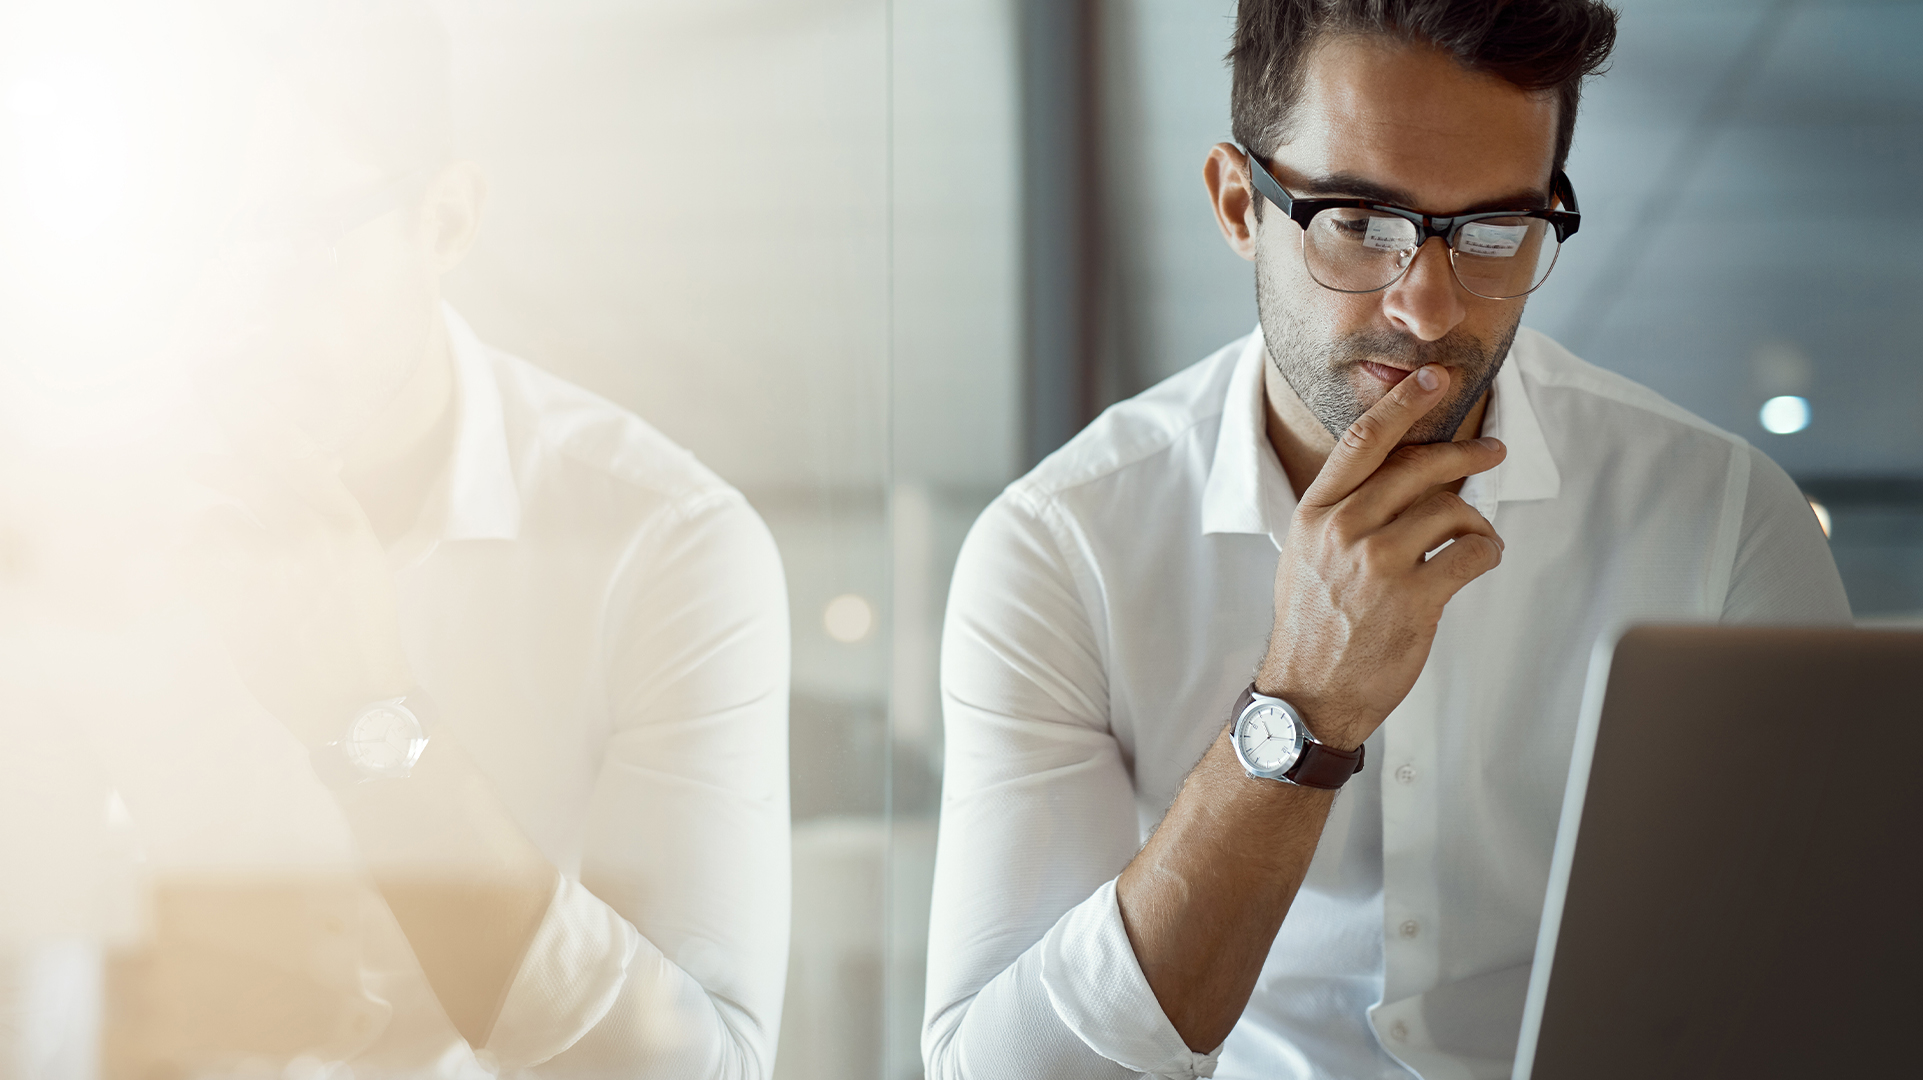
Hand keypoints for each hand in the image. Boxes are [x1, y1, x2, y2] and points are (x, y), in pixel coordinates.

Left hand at [181, 414, 410, 747]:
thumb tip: (277, 478)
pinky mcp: (237, 597)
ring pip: (213, 517)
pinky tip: (223, 595)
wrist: (356, 701)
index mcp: (347, 520)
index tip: (221, 374)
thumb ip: (323, 517)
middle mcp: (310, 531)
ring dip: (214, 537)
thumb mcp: (361, 561)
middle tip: (188, 461)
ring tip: (240, 576)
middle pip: (243, 467)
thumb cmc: (358, 632)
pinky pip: (196, 559)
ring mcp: (270, 563)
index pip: (292, 448)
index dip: (252, 410)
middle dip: (209, 459)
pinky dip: (199, 571)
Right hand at [1257, 365, 1505, 748]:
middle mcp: (1344, 529)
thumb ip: (1343, 512)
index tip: (1432, 379)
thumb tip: (1399, 475)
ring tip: (1476, 536)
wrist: (1308, 693)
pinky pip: (1471, 552)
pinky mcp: (1414, 598)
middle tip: (1491, 450)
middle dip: (1465, 452)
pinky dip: (1486, 551)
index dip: (1403, 403)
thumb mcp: (1306, 555)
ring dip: (1475, 520)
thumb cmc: (1312, 625)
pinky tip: (1480, 559)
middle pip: (1418, 467)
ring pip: (1451, 509)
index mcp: (1315, 513)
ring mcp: (1379, 563)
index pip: (1363, 441)